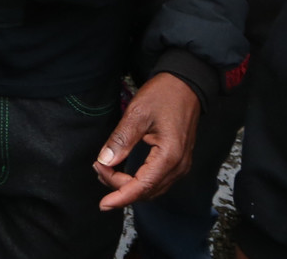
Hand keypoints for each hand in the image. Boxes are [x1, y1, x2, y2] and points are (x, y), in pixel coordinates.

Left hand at [93, 71, 199, 209]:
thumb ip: (121, 139)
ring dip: (128, 186)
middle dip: (119, 187)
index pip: (142, 187)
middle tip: (98, 167)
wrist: (187, 83)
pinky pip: (157, 180)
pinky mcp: (179, 161)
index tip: (103, 204)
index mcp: (170, 156)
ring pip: (152, 189)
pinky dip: (139, 181)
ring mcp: (181, 165)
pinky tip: (124, 172)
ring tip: (107, 170)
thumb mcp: (138, 113)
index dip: (121, 197)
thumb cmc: (165, 94)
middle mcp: (179, 166)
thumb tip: (105, 161)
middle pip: (146, 191)